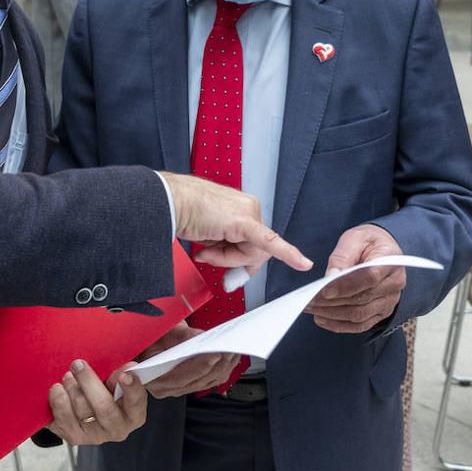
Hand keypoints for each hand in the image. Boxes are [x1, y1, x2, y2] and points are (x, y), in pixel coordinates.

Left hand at [47, 360, 146, 445]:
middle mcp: (116, 429)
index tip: (124, 375)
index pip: (136, 402)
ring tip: (68, 376)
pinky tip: (58, 390)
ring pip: (81, 411)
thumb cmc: (108, 390)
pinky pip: (62, 420)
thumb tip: (128, 368)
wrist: (88, 407)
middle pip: (104, 406)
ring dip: (71, 389)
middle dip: (88, 382)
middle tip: (78, 364)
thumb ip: (123, 374)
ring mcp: (95, 436)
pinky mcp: (74, 437)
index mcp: (133, 414)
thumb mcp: (119, 380)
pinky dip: (57, 402)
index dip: (131, 389)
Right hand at [135, 322, 238, 398]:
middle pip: (200, 380)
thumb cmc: (152, 337)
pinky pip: (212, 379)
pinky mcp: (193, 384)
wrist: (150, 340)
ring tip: (234, 351)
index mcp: (154, 378)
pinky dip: (224, 368)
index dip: (200, 367)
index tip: (215, 354)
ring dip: (225, 366)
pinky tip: (231, 357)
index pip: (181, 377)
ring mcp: (181, 388)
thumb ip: (179, 335)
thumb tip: (200, 337)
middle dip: (218, 364)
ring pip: (210, 381)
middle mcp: (168, 388)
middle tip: (230, 349)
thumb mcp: (160, 332)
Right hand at [160, 172, 311, 274]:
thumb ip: (223, 248)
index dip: (238, 258)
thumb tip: (231, 269)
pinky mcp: (244, 221)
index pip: (252, 242)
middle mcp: (250, 207)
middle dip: (230, 260)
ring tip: (204, 248)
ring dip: (225, 258)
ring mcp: (249, 212)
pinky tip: (303, 264)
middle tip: (208, 255)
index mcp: (243, 208)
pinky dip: (288, 254)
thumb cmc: (182, 212)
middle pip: (254, 250)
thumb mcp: (208, 235)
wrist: (168, 201)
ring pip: (251, 253)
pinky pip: (269, 242)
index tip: (230, 268)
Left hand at [305, 224, 406, 333]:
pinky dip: (339, 325)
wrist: (383, 250)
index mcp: (390, 261)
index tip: (323, 290)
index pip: (369, 277)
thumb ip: (342, 257)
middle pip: (362, 299)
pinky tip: (322, 319)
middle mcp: (394, 284)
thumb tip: (331, 277)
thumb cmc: (368, 242)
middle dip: (331, 302)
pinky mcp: (382, 313)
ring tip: (311, 308)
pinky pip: (360, 325)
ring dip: (332, 314)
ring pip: (359, 315)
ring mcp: (389, 301)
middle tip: (308, 300)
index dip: (345, 286)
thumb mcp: (354, 239)